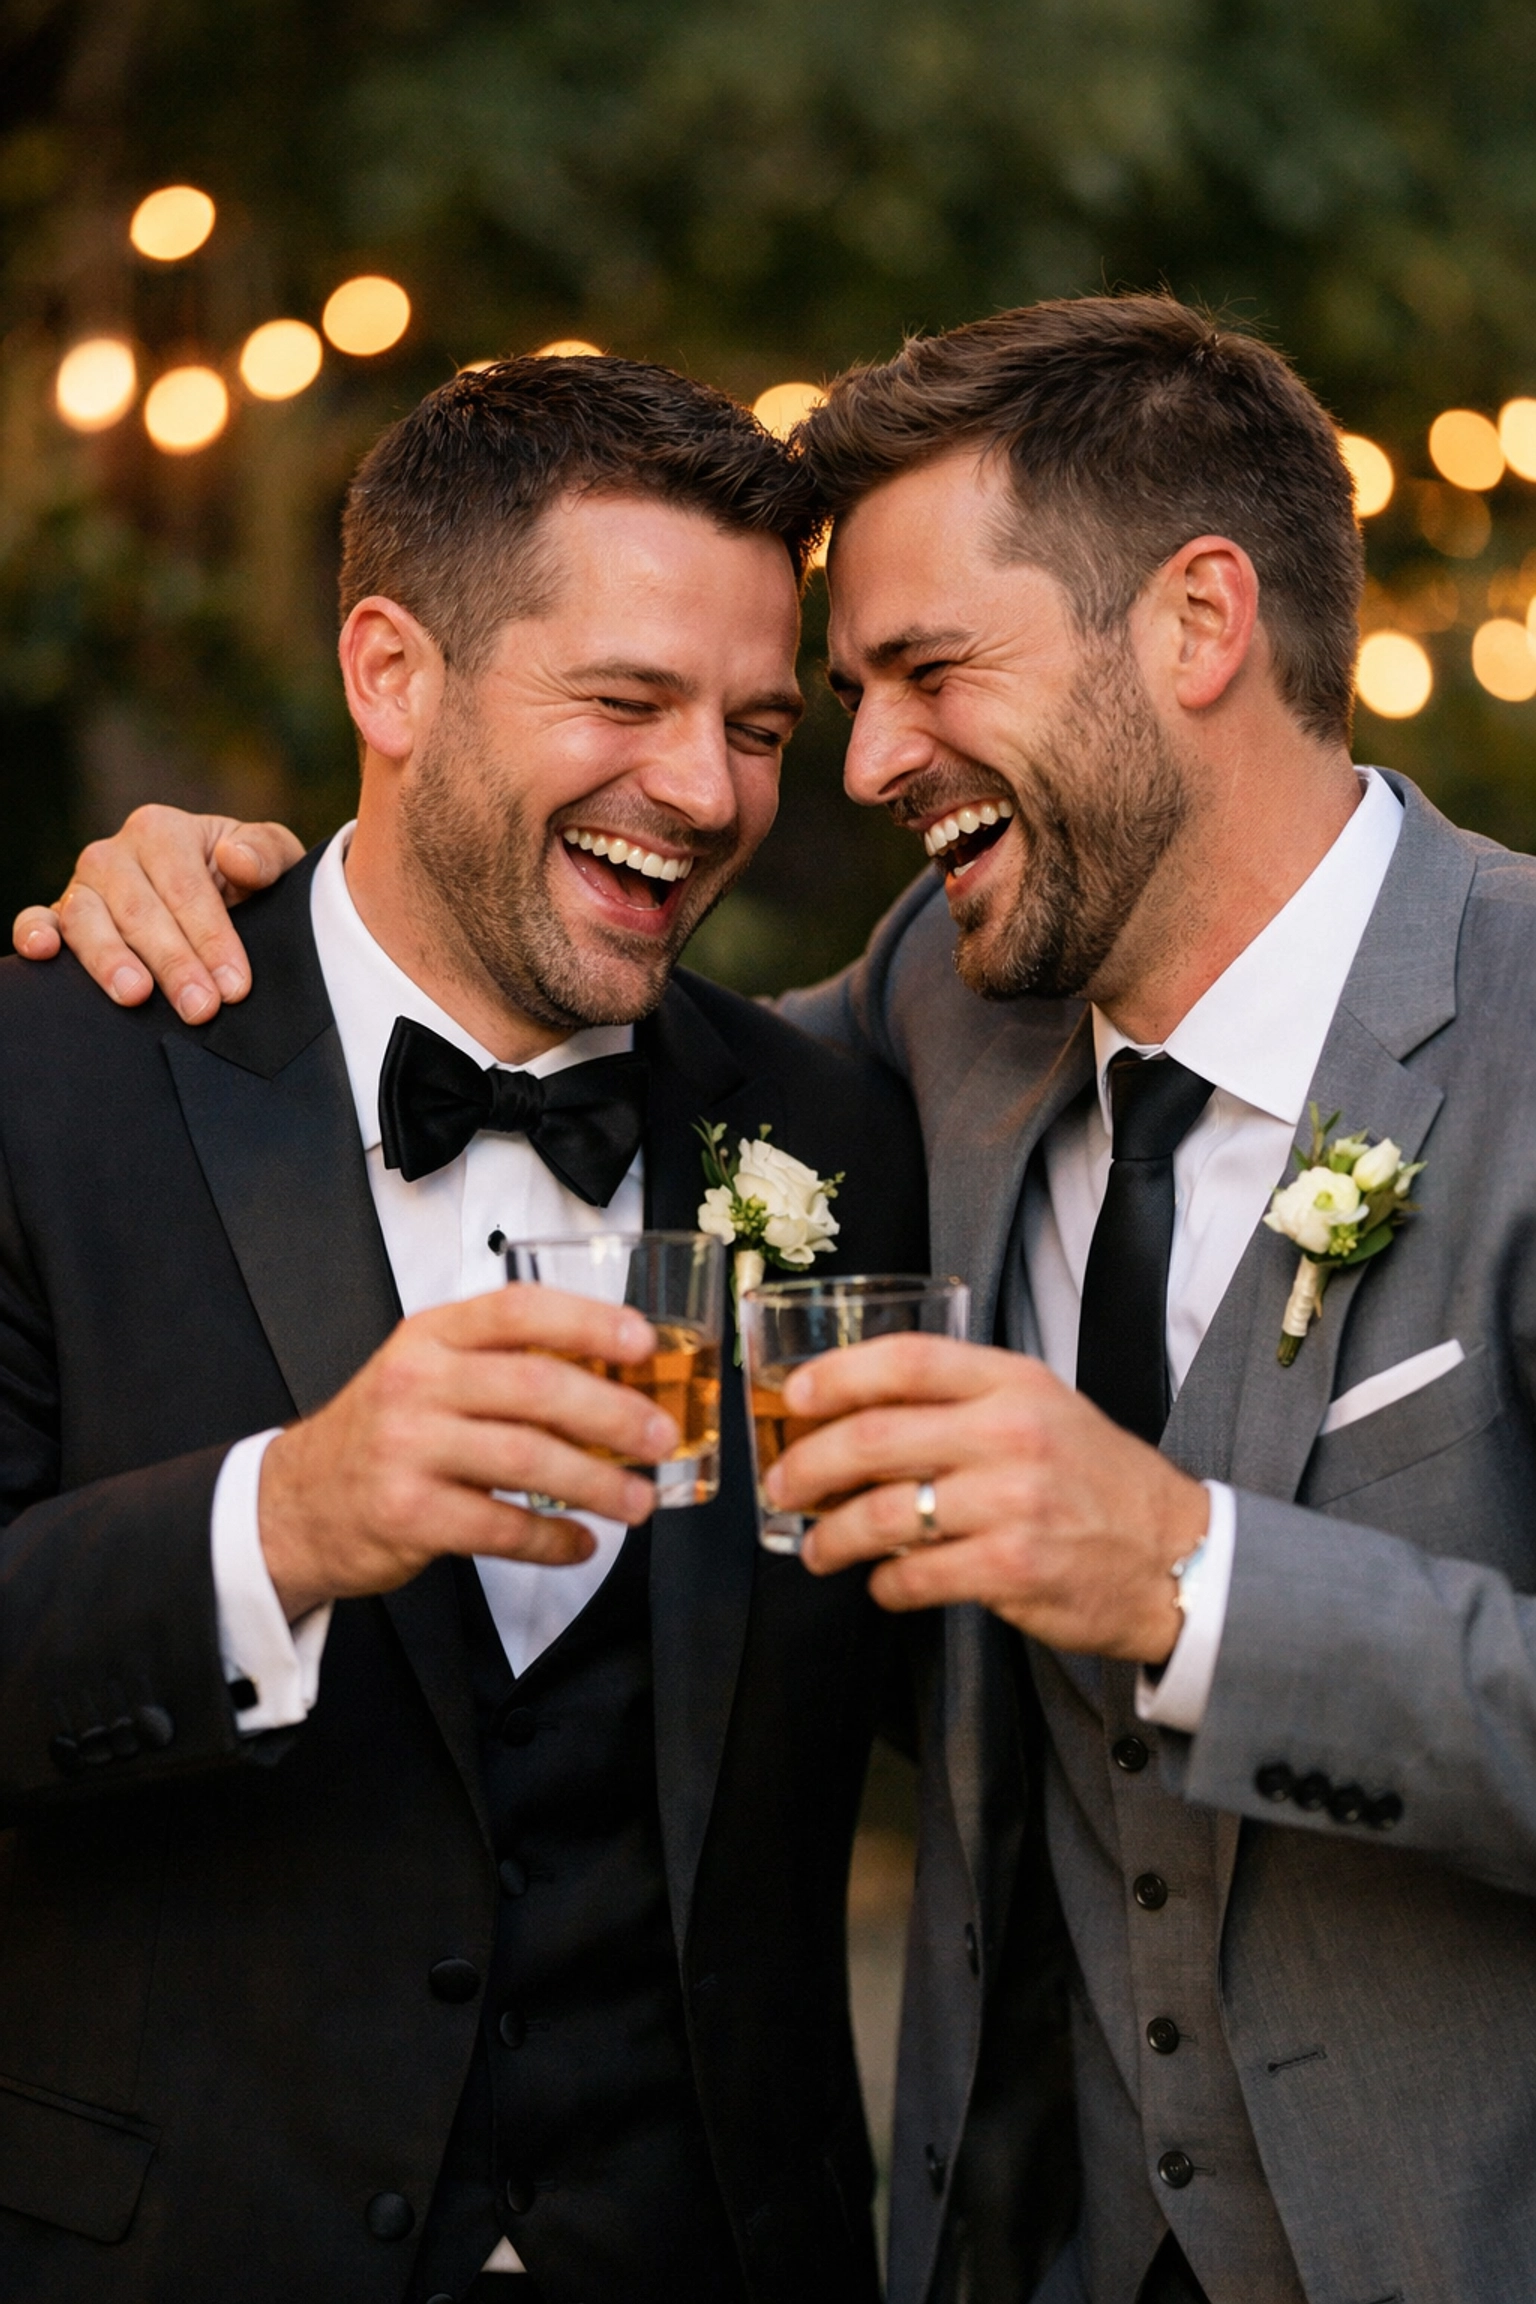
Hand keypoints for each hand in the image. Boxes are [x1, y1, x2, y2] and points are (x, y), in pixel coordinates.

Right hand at [12, 804, 302, 1023]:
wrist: (222, 899)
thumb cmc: (246, 880)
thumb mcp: (272, 860)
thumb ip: (265, 852)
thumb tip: (237, 859)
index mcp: (162, 831)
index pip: (186, 889)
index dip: (212, 937)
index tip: (235, 984)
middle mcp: (114, 855)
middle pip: (140, 911)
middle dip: (173, 963)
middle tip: (200, 1008)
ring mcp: (83, 887)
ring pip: (87, 919)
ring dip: (109, 959)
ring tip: (135, 995)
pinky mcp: (61, 917)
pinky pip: (39, 920)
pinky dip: (35, 933)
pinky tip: (43, 953)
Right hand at [259, 1284, 677, 1620]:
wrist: (298, 1502)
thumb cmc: (387, 1431)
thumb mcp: (430, 1372)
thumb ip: (504, 1365)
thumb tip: (617, 1382)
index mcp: (432, 1336)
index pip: (519, 1309)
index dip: (588, 1321)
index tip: (643, 1344)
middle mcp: (417, 1383)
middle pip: (536, 1386)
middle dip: (613, 1414)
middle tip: (659, 1437)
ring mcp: (407, 1448)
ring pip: (527, 1459)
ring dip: (597, 1483)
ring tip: (638, 1500)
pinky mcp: (407, 1514)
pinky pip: (500, 1528)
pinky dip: (552, 1540)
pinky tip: (582, 1543)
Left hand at [764, 1336, 1208, 1661]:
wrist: (1177, 1557)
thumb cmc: (1097, 1481)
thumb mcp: (1043, 1410)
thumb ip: (964, 1404)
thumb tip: (857, 1417)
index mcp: (1014, 1383)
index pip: (908, 1360)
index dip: (838, 1374)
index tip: (794, 1396)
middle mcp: (1012, 1434)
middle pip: (875, 1437)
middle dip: (809, 1466)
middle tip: (783, 1486)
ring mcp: (1013, 1503)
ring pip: (884, 1514)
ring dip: (833, 1537)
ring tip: (819, 1548)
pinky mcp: (1013, 1569)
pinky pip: (915, 1577)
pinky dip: (885, 1585)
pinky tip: (884, 1584)